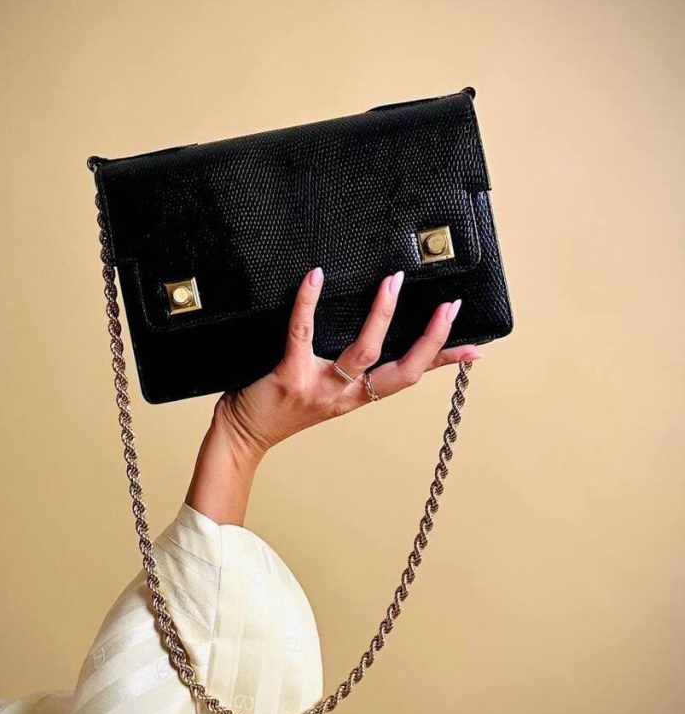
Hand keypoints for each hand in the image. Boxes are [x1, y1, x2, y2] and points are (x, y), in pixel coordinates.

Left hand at [212, 266, 483, 459]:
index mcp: (356, 396)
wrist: (239, 436)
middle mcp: (345, 395)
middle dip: (430, 340)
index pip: (409, 378)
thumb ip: (343, 367)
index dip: (442, 362)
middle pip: (401, 371)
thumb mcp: (323, 391)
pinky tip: (315, 277)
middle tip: (449, 307)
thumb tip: (363, 326)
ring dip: (382, 316)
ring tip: (394, 282)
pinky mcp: (289, 376)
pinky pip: (302, 332)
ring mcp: (319, 386)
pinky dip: (308, 302)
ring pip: (363, 353)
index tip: (474, 347)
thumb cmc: (277, 408)